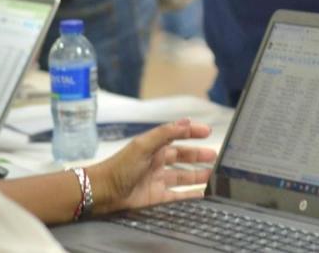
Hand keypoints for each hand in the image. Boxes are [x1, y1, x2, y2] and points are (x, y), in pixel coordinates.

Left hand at [88, 119, 216, 214]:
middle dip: (198, 156)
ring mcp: (158, 180)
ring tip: (214, 175)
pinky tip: (202, 194)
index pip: (177, 136)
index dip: (192, 133)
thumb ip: (165, 133)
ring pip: (182, 176)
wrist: (102, 192)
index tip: (208, 132)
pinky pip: (177, 195)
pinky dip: (190, 195)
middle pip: (182, 157)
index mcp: (154, 146)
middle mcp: (158, 162)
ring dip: (197, 175)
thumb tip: (186, 121)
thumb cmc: (120, 166)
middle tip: (215, 156)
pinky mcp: (157, 197)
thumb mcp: (143, 145)